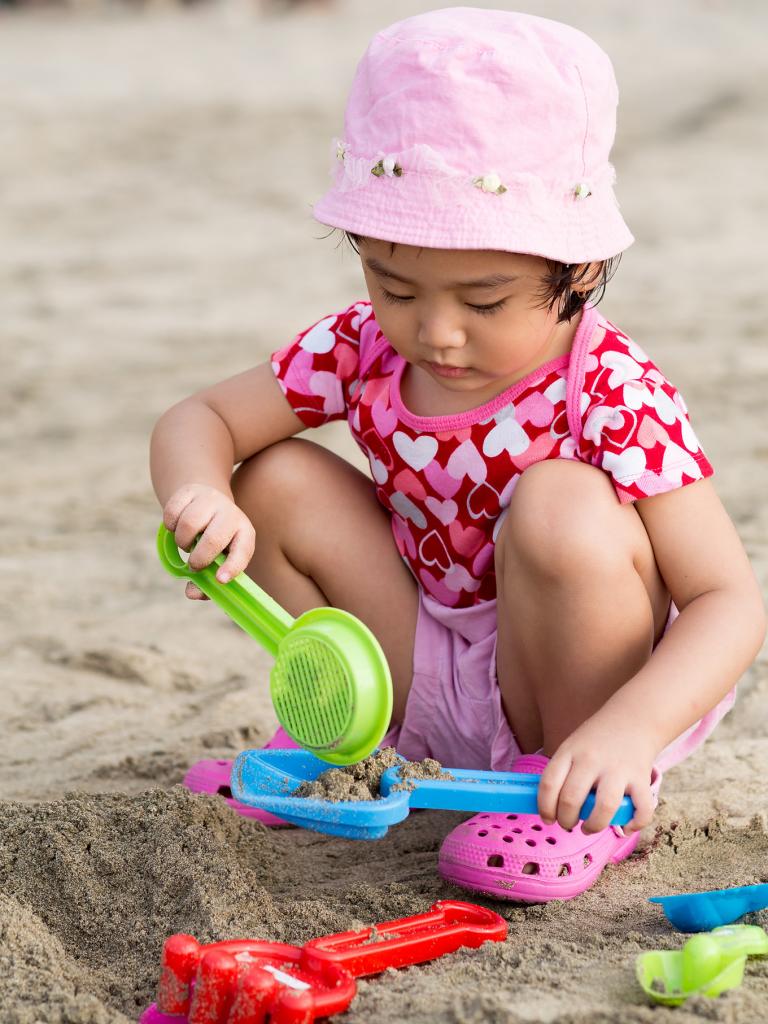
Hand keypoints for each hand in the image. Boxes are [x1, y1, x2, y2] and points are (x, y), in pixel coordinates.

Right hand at [163, 484, 255, 600]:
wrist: (206, 502)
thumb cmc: (215, 540)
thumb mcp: (218, 558)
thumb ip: (206, 582)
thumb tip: (192, 593)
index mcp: (244, 533)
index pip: (243, 551)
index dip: (232, 567)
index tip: (220, 580)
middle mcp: (231, 514)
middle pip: (213, 539)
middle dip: (199, 558)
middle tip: (194, 565)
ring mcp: (211, 500)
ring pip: (189, 524)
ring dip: (182, 542)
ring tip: (187, 544)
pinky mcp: (190, 491)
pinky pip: (172, 512)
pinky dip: (170, 526)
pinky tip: (177, 527)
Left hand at [536, 713, 657, 834]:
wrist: (633, 719)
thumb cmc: (596, 740)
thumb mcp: (571, 746)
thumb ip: (562, 772)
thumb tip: (550, 807)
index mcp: (569, 751)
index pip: (548, 784)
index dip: (545, 807)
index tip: (548, 818)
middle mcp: (592, 760)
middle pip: (571, 799)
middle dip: (566, 820)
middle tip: (568, 823)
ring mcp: (618, 770)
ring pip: (604, 808)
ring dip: (593, 826)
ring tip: (589, 828)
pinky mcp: (641, 779)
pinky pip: (641, 810)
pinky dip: (633, 825)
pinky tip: (625, 827)